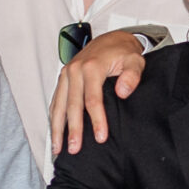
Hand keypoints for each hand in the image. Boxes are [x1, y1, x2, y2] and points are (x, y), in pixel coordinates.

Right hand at [49, 29, 147, 154]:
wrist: (112, 39)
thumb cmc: (123, 52)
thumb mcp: (135, 60)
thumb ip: (132, 75)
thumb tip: (123, 92)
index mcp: (91, 67)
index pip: (93, 99)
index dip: (97, 120)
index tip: (100, 137)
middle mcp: (75, 70)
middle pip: (72, 105)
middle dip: (73, 129)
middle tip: (74, 148)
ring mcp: (66, 74)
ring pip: (58, 105)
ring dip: (57, 128)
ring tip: (59, 148)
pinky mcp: (63, 78)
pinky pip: (55, 101)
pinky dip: (53, 118)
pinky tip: (55, 133)